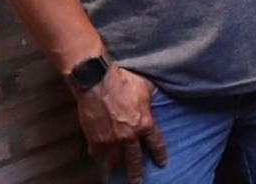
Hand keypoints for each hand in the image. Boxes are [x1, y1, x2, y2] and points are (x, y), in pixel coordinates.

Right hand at [76, 66, 166, 183]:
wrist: (97, 82)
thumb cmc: (124, 81)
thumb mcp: (146, 88)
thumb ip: (152, 100)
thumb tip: (158, 98)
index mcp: (144, 124)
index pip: (156, 144)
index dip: (159, 154)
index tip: (161, 163)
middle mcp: (128, 136)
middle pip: (134, 160)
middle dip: (136, 173)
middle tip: (137, 182)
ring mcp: (110, 140)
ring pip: (113, 160)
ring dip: (114, 167)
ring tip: (114, 173)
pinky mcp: (94, 138)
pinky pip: (97, 152)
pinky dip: (98, 156)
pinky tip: (99, 158)